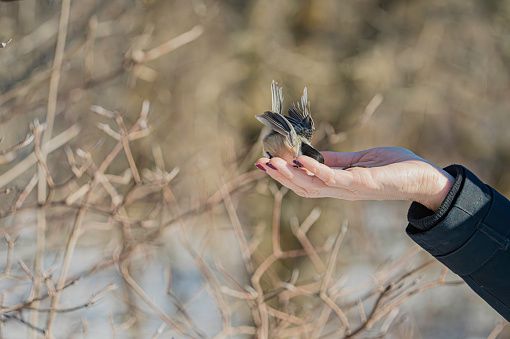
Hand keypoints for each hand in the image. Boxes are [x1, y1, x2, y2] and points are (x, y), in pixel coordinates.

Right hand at [255, 147, 454, 211]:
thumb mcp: (361, 161)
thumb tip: (313, 156)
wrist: (426, 179)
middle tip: (260, 163)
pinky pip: (333, 178)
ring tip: (271, 162)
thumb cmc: (397, 168)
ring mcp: (349, 189)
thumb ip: (338, 161)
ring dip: (290, 175)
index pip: (306, 183)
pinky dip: (315, 170)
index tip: (267, 162)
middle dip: (280, 177)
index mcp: (339, 184)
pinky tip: (300, 161)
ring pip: (313, 185)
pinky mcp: (362, 183)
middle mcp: (340, 190)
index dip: (285, 175)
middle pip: (303, 187)